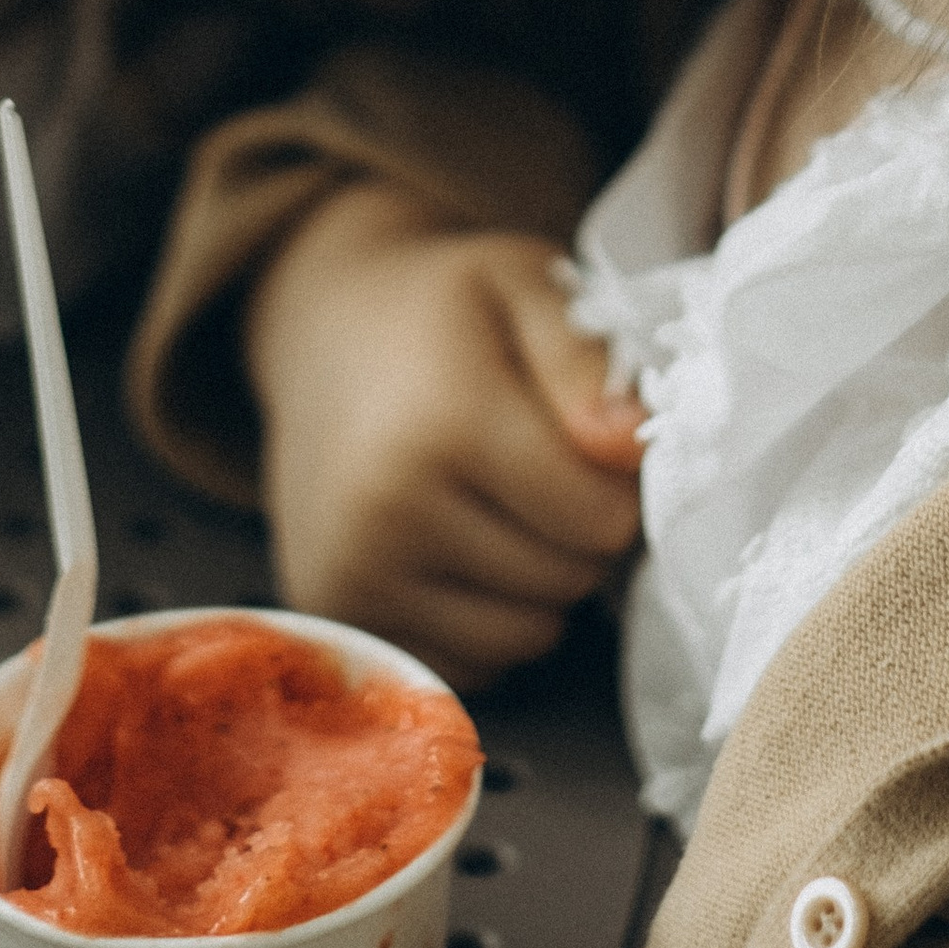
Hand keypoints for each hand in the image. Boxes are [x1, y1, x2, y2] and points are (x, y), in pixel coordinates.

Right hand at [244, 180, 642, 690]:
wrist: (319, 334)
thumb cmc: (438, 310)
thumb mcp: (520, 283)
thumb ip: (584, 357)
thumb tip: (629, 444)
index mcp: (442, 421)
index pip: (602, 520)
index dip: (615, 483)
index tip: (583, 439)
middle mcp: (386, 510)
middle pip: (566, 580)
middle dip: (576, 533)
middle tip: (538, 469)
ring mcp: (353, 572)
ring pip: (524, 637)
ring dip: (535, 585)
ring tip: (498, 506)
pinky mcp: (336, 614)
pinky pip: (469, 665)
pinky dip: (483, 620)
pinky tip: (455, 548)